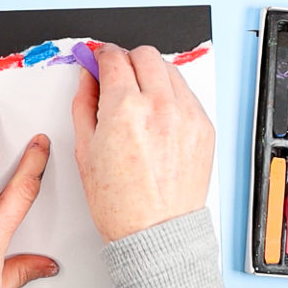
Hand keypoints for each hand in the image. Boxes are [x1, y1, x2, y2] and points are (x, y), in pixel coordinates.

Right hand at [71, 45, 214, 241]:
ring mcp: (187, 115)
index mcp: (125, 109)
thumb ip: (84, 104)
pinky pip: (186, 93)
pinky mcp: (203, 126)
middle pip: (144, 55)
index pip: (114, 58)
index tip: (98, 59)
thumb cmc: (118, 202)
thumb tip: (88, 78)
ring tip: (138, 98)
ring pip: (169, 69)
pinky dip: (170, 95)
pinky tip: (156, 116)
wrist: (155, 232)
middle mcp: (160, 106)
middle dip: (126, 59)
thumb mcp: (85, 149)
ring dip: (150, 74)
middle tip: (116, 76)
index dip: (101, 55)